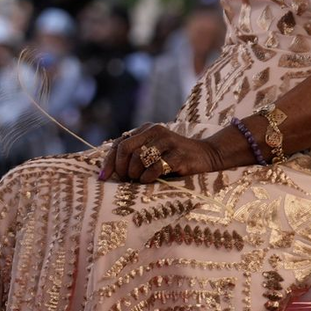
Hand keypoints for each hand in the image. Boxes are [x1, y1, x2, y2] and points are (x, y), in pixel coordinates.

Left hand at [98, 122, 219, 183]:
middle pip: (126, 149)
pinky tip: (149, 181)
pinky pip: (155, 167)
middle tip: (125, 180)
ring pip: (139, 158)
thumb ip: (137, 154)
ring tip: (138, 180)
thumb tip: (111, 171)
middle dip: (121, 168)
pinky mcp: (178, 155)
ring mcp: (167, 142)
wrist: (207, 155)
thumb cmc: (176, 158)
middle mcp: (155, 131)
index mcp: (146, 129)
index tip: (103, 177)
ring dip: (134, 174)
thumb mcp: (155, 152)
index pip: (120, 143)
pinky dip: (148, 177)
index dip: (110, 161)